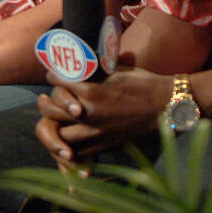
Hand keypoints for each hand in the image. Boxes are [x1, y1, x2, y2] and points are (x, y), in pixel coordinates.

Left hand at [34, 66, 175, 166]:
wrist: (167, 106)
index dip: (53, 77)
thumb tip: (79, 61)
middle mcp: (89, 113)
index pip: (59, 82)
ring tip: (52, 121)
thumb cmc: (144, 83)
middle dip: (47, 103)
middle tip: (44, 99)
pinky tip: (68, 140)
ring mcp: (97, 132)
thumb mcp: (117, 69)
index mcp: (91, 90)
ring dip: (55, 127)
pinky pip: (80, 151)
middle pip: (54, 110)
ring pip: (62, 134)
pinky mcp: (106, 145)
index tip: (51, 75)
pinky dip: (70, 147)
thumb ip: (95, 68)